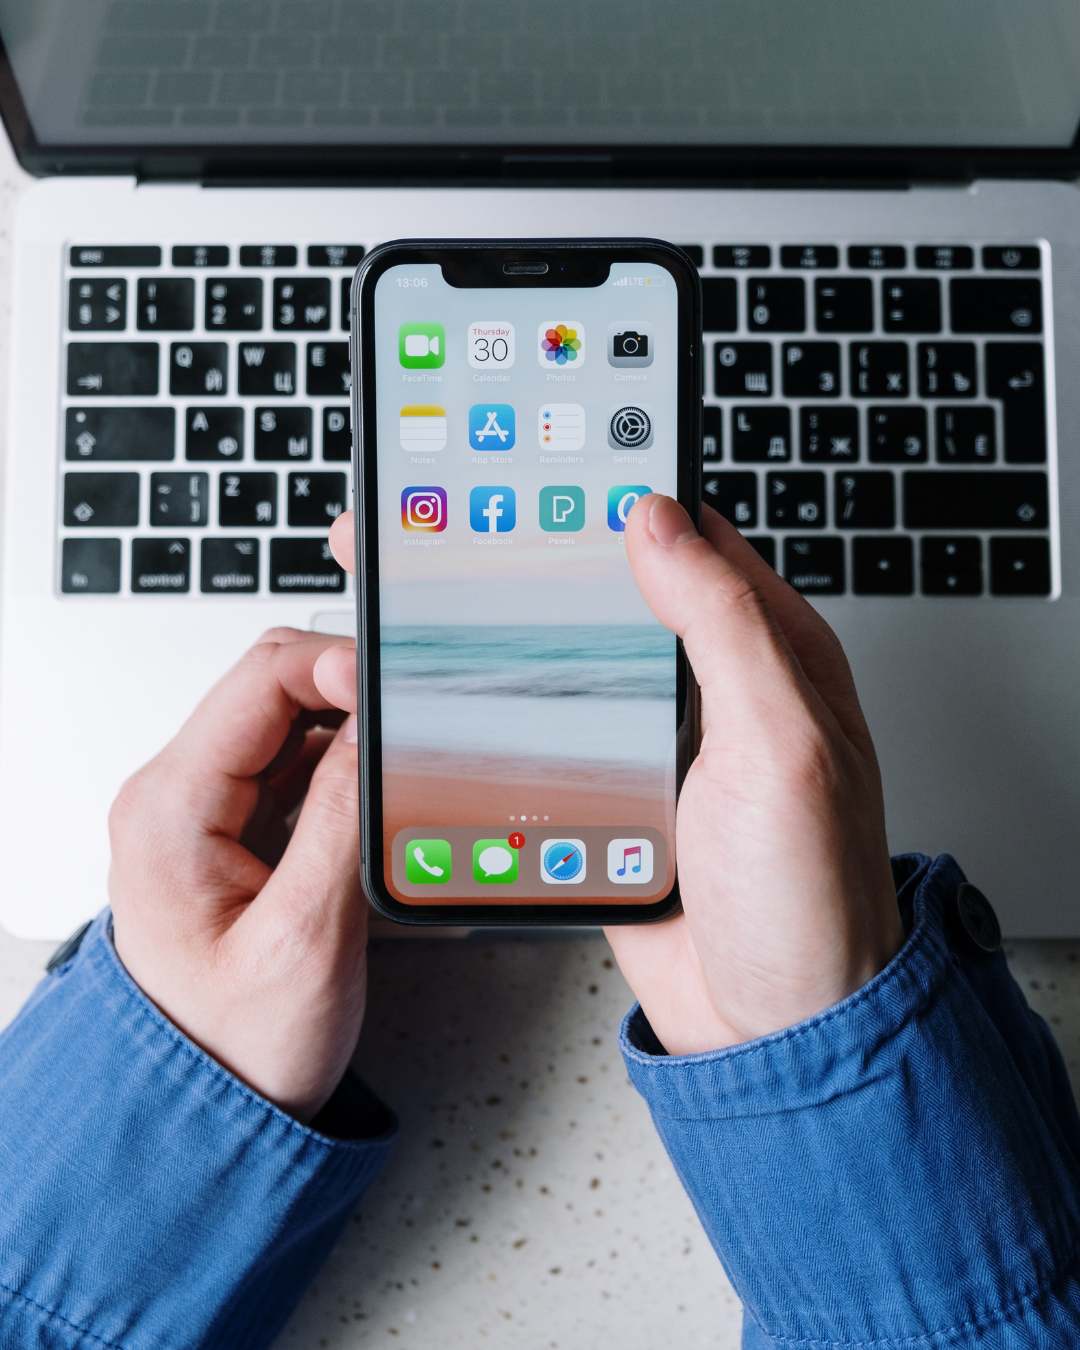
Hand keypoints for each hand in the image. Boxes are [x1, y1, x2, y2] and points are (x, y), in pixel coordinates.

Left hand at [109, 629, 365, 1123]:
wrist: (211, 1109)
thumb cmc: (235, 1046)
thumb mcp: (306, 936)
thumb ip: (342, 819)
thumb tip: (377, 728)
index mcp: (171, 810)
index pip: (259, 681)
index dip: (338, 664)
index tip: (399, 684)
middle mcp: (177, 796)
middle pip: (274, 689)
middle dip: (350, 698)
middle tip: (412, 730)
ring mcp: (206, 810)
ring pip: (293, 725)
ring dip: (352, 740)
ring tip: (398, 783)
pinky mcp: (236, 829)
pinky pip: (297, 768)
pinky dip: (344, 775)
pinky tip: (374, 811)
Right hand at [317, 506, 902, 1056]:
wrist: (772, 1030)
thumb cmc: (808, 897)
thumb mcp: (782, 742)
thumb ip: (725, 624)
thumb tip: (658, 520)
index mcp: (765, 652)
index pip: (684, 541)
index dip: (610, 497)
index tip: (531, 469)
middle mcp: (707, 689)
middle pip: (607, 599)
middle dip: (530, 563)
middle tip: (445, 532)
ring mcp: (654, 745)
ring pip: (566, 665)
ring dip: (505, 641)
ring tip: (425, 604)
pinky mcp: (611, 800)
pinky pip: (548, 740)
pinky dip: (502, 720)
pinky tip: (450, 703)